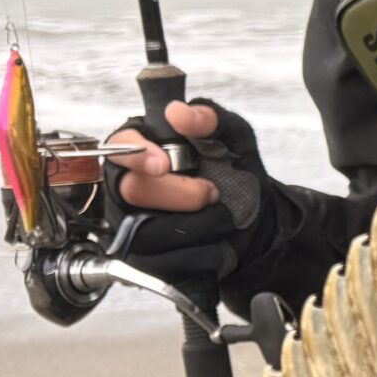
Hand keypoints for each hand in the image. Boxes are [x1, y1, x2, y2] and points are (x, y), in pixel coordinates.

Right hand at [103, 100, 282, 303]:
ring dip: (199, 227)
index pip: (119, 147)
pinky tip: (215, 244)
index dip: (137, 156)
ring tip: (220, 218)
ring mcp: (128, 227)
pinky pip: (165, 265)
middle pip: (134, 192)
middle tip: (214, 192)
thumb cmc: (236, 175)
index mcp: (142, 149)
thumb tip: (180, 112)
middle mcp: (126, 187)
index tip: (164, 164)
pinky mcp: (142, 262)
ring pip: (148, 233)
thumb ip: (211, 119)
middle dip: (184, 195)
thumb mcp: (234, 139)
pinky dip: (202, 256)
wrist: (257, 222)